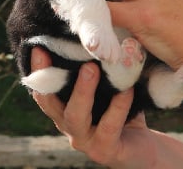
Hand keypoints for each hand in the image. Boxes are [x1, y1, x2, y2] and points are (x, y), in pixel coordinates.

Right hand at [31, 47, 157, 167]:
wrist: (144, 146)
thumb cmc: (123, 108)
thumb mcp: (110, 85)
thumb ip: (101, 67)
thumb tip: (101, 33)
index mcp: (66, 107)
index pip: (45, 88)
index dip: (38, 70)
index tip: (39, 46)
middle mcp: (69, 124)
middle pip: (51, 103)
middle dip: (53, 77)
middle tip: (63, 49)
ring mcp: (84, 139)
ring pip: (75, 116)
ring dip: (82, 90)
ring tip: (92, 68)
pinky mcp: (104, 150)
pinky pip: (108, 126)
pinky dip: (118, 106)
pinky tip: (127, 89)